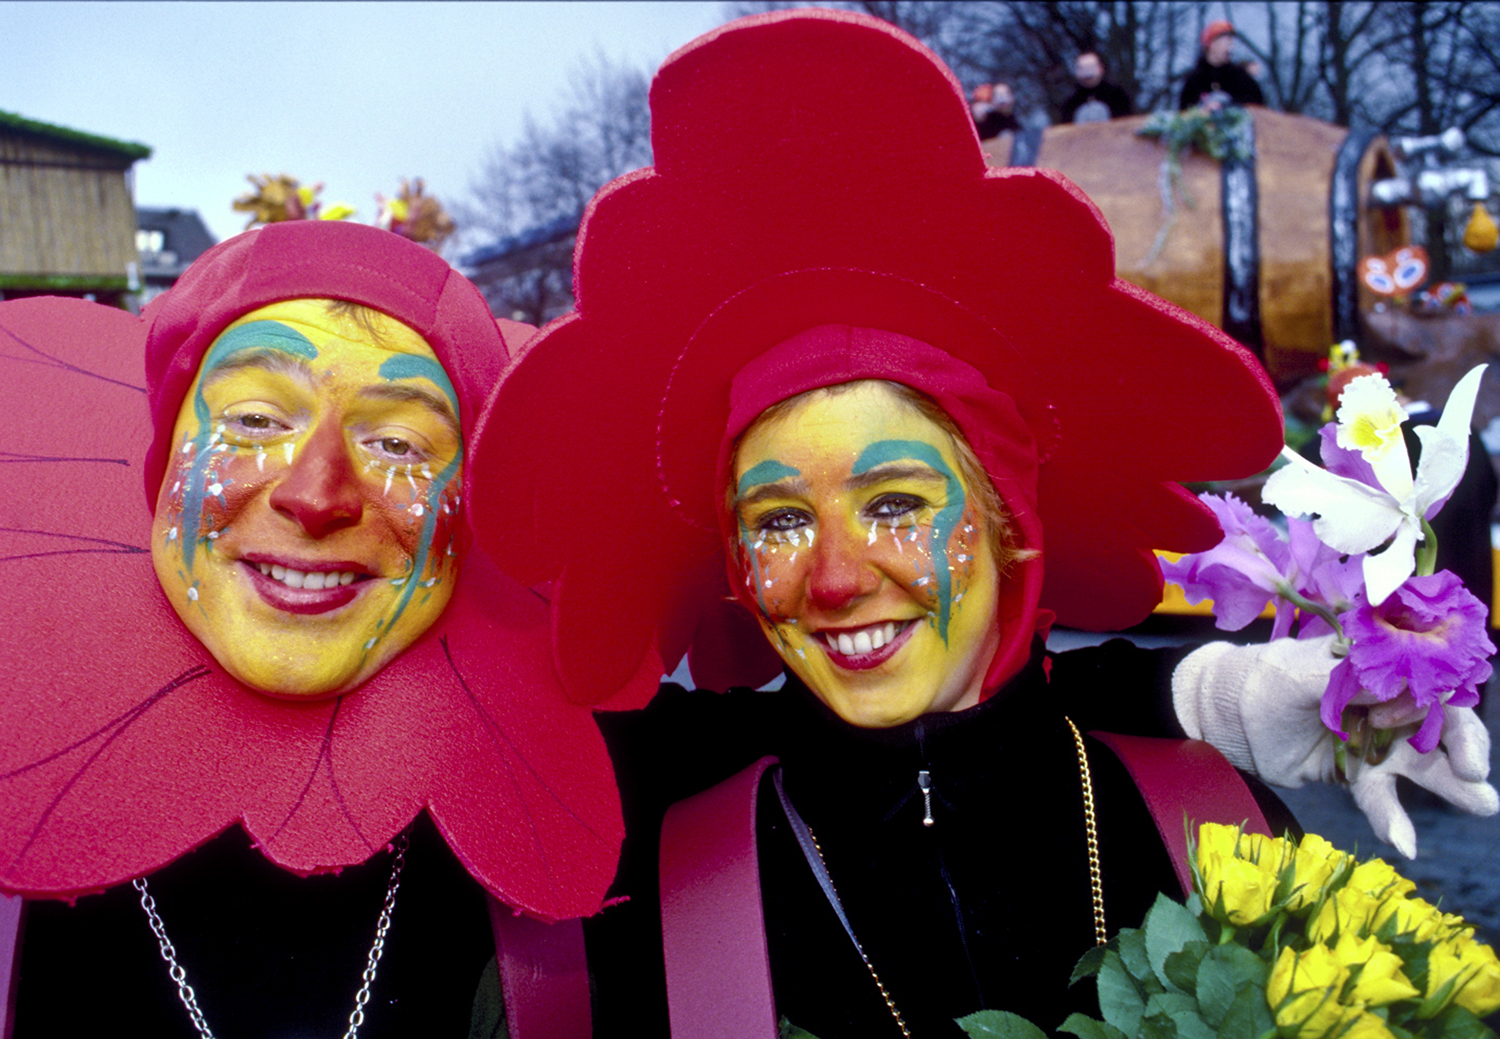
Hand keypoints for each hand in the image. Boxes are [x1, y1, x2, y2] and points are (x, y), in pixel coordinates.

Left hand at [1173, 636, 1497, 856]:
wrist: (1220, 717)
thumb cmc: (1259, 681)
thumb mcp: (1299, 673)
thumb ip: (1349, 680)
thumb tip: (1402, 687)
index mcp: (1376, 669)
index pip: (1429, 684)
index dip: (1448, 707)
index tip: (1448, 733)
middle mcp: (1383, 702)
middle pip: (1437, 723)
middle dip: (1464, 747)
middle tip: (1474, 775)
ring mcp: (1372, 739)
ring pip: (1420, 763)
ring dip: (1451, 786)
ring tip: (1483, 803)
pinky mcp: (1354, 772)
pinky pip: (1381, 796)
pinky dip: (1394, 819)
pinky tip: (1404, 843)